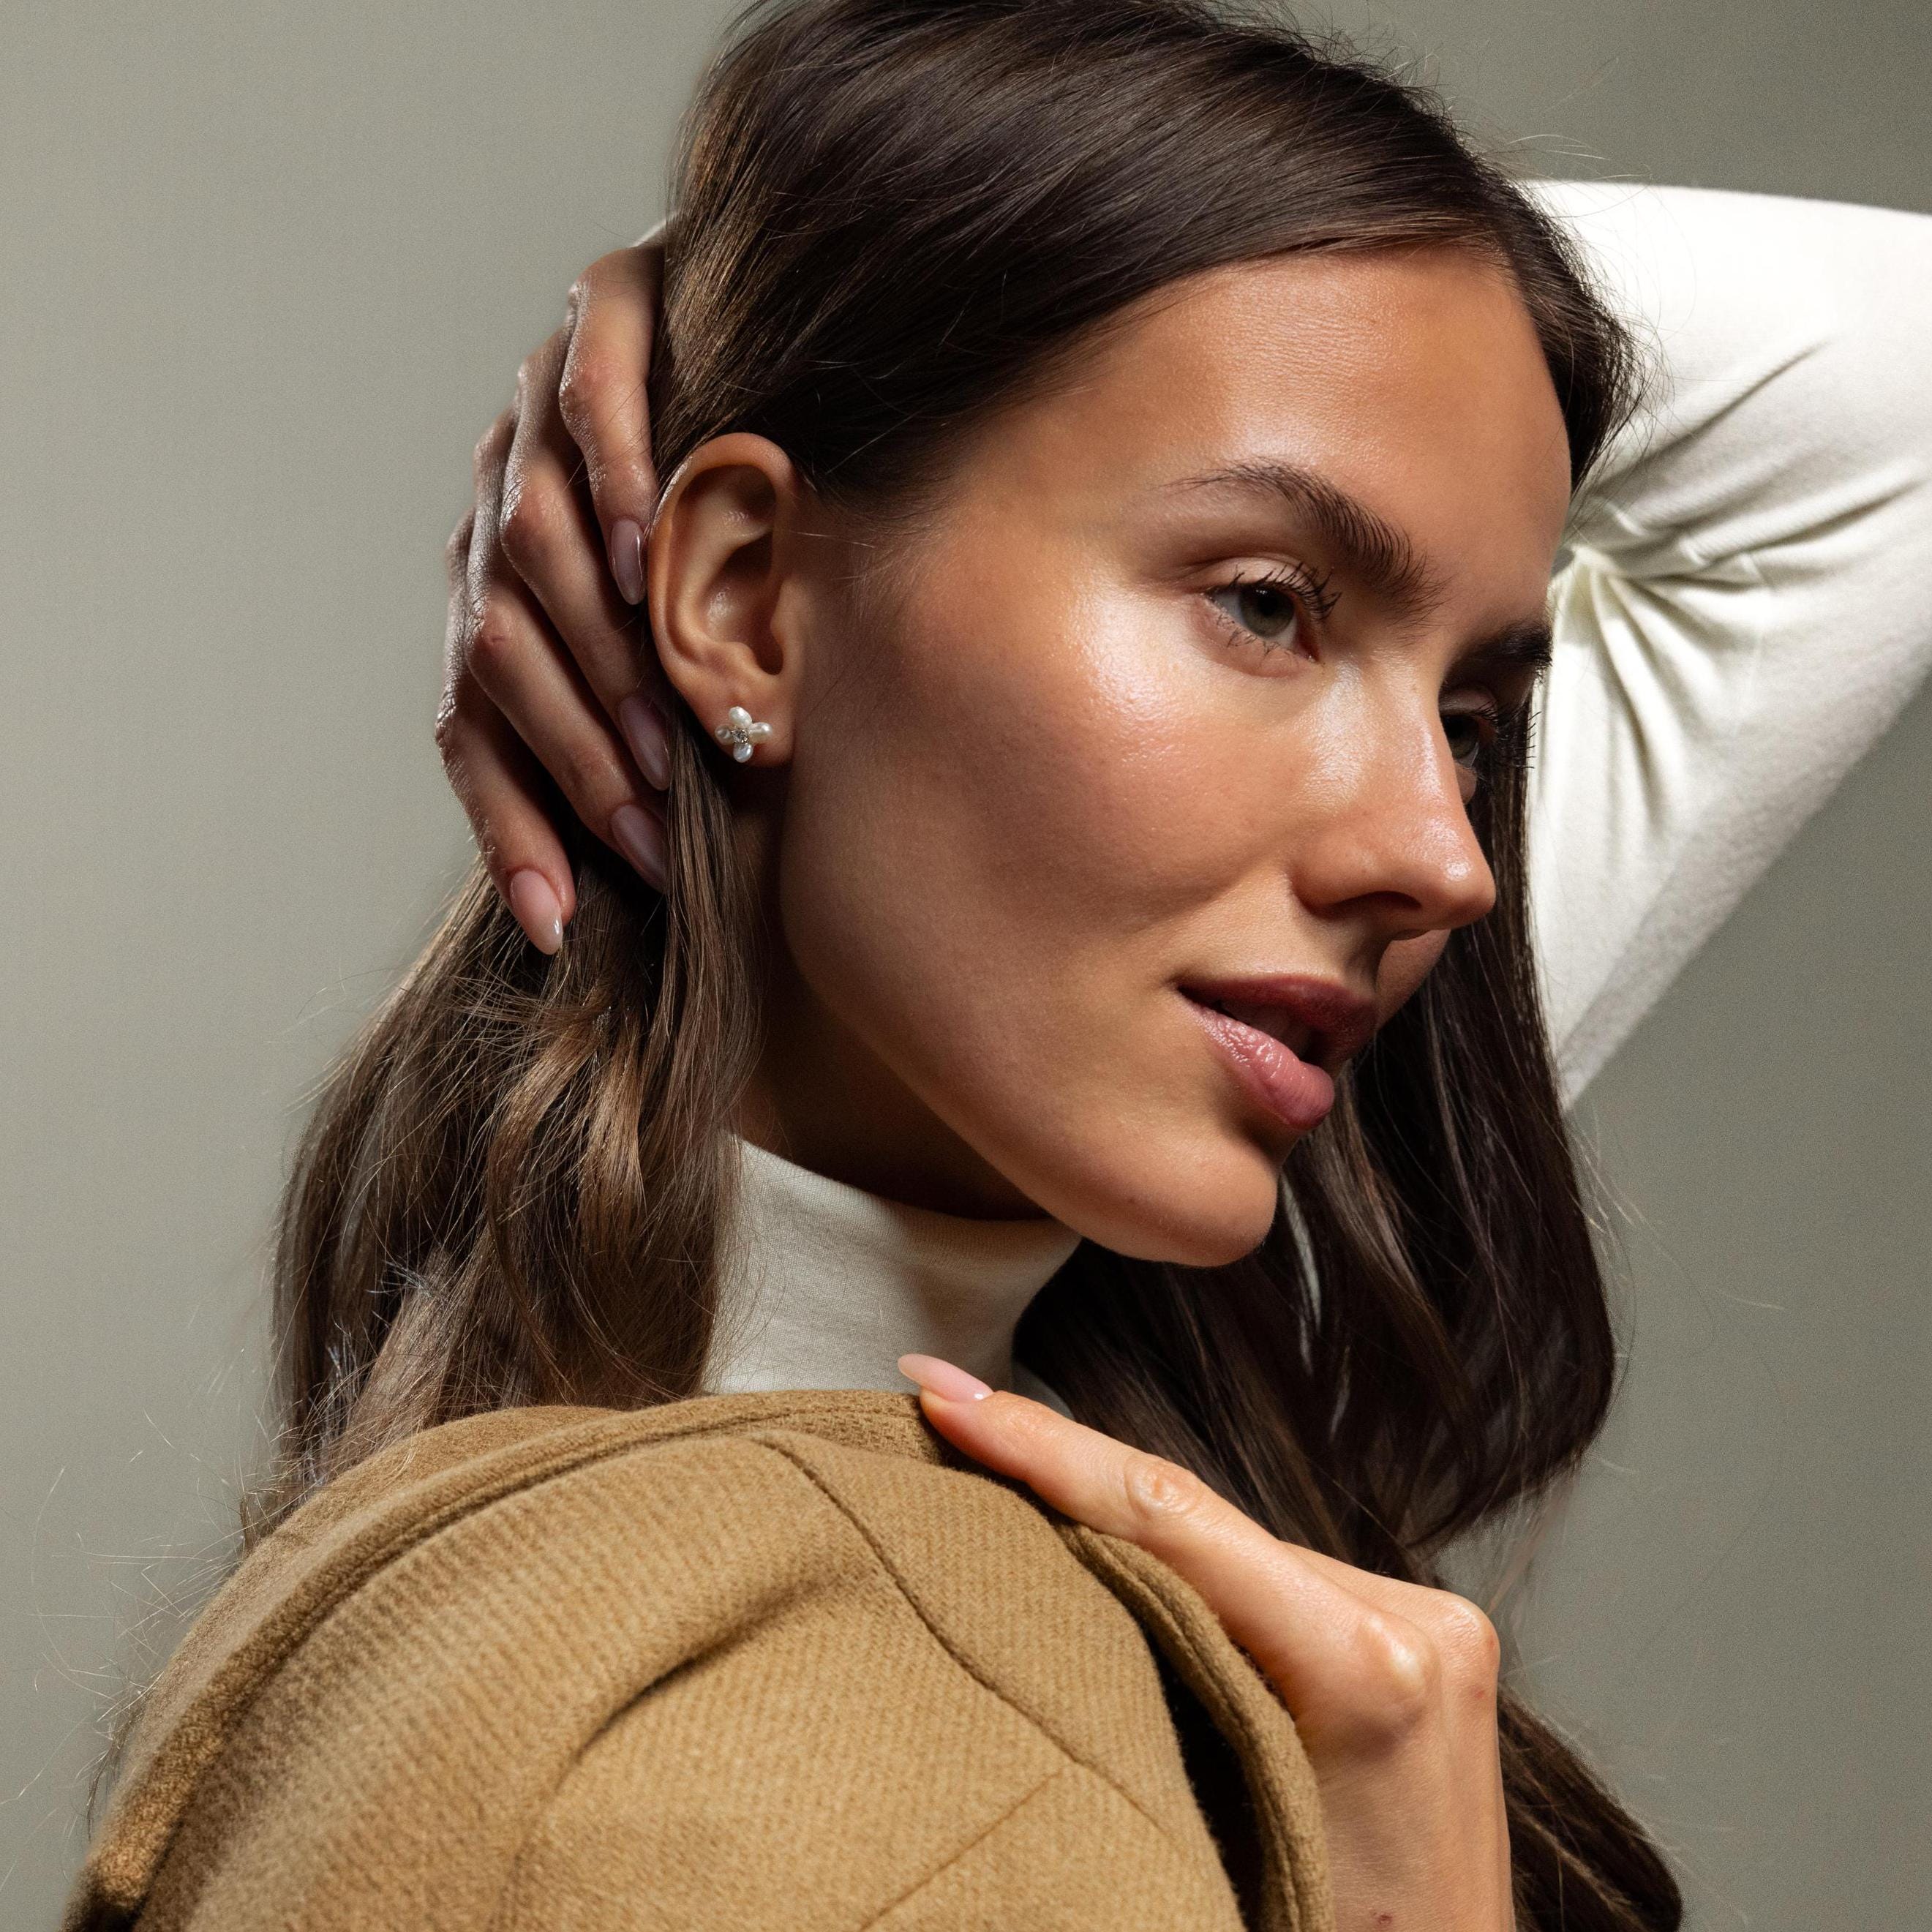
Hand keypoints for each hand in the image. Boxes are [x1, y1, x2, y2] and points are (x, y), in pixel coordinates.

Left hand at [436, 228, 676, 951]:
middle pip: (496, 652)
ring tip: (667, 736)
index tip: (561, 925)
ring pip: (532, 544)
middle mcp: (495, 515)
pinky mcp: (601, 314)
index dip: (506, 827)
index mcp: (495, 599)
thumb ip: (647, 729)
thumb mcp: (676, 645)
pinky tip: (652, 553)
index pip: (469, 728)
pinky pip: (586, 401)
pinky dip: (615, 481)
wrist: (748, 317)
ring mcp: (538, 416)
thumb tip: (656, 870)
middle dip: (570, 760)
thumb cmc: (721, 518)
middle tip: (650, 841)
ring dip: (598, 653)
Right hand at [899, 1353, 1514, 1931]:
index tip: (946, 1397)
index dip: (1046, 1447)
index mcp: (1370, 1672)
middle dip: (1064, 1469)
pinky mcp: (1428, 1637)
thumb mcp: (1207, 1844)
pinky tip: (1117, 1562)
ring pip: (1232, 1547)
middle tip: (946, 1411)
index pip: (1172, 1518)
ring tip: (1001, 1479)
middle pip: (1198, 1521)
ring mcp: (1430, 1622)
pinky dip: (1193, 1572)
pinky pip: (1276, 1579)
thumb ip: (1138, 1700)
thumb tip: (1031, 1589)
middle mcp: (1413, 1621)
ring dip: (1131, 1530)